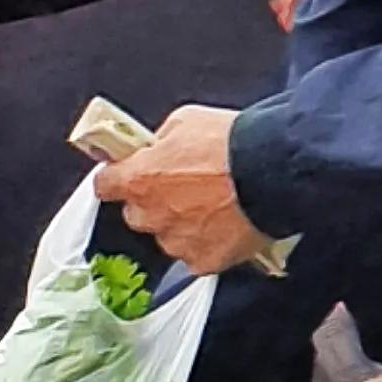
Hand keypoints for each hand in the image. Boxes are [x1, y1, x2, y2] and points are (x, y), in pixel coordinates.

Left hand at [91, 103, 273, 274]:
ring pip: (168, 237)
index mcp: (138, 179)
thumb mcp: (186, 121)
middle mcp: (151, 215)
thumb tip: (154, 146)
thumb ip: (160, 140)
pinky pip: (196, 255)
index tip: (125, 175)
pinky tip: (227, 225)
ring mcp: (177, 241)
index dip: (116, 178)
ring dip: (181, 225)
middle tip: (184, 188)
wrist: (277, 169)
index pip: (104, 185)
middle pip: (137, 214)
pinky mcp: (204, 261)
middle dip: (153, 203)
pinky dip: (208, 244)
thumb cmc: (234, 142)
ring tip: (214, 206)